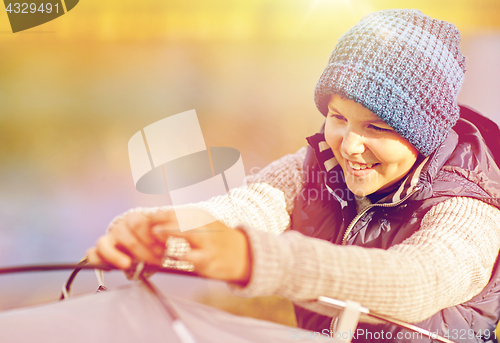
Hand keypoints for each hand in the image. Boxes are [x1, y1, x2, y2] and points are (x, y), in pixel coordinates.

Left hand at [87, 209, 251, 284]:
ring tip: (145, 250)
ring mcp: (204, 245)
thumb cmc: (219, 238)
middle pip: (169, 226)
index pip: (169, 213)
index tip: (138, 223)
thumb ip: (182, 219)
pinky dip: (168, 261)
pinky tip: (159, 262)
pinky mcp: (205, 262)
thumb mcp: (203, 222)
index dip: (151, 218)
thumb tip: (156, 216)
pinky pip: (181, 261)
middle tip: (136, 238)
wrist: (244, 254)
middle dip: (150, 233)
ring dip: (157, 248)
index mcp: (199, 215)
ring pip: (174, 244)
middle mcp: (202, 227)